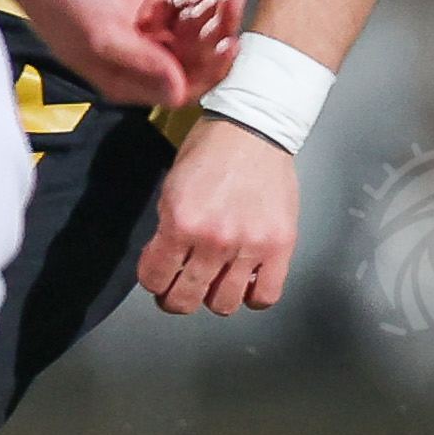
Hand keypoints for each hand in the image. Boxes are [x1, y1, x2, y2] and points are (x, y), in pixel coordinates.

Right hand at [0, 0, 241, 113]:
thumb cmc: (61, 0)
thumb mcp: (100, 35)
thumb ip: (141, 62)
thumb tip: (179, 90)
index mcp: (126, 80)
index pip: (181, 88)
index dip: (210, 69)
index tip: (228, 42)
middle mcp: (142, 61)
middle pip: (198, 56)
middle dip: (220, 27)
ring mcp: (150, 33)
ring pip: (200, 29)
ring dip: (220, 5)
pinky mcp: (154, 7)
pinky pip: (193, 7)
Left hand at [142, 113, 298, 314]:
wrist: (253, 130)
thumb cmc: (210, 152)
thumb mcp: (172, 188)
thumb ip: (167, 228)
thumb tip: (165, 261)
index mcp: (181, 222)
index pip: (155, 278)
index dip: (153, 281)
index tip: (158, 277)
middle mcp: (214, 240)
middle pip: (186, 299)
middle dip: (176, 298)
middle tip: (180, 289)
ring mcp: (250, 246)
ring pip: (224, 304)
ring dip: (214, 298)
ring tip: (214, 284)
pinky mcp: (280, 246)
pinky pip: (266, 295)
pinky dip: (253, 296)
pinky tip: (245, 282)